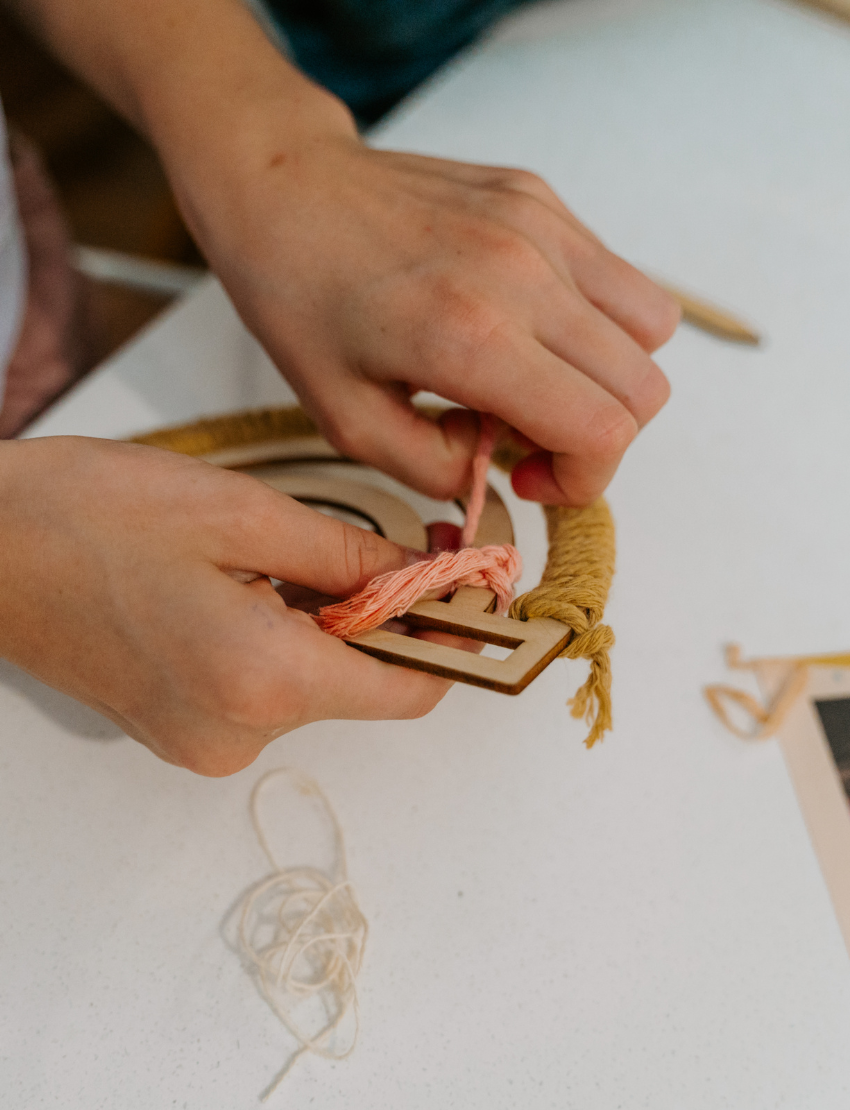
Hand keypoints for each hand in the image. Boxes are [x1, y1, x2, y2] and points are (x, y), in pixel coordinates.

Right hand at [0, 437, 453, 774]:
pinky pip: (267, 692)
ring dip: (325, 625)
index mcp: (262, 681)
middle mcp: (238, 735)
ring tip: (269, 558)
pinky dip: (281, 643)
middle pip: (363, 685)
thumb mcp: (240, 512)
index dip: (450, 638)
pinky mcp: (181, 732)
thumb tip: (430, 575)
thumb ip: (351, 553)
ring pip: (315, 686)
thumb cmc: (88, 515)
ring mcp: (204, 743)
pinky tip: (239, 588)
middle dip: (382, 617)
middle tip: (373, 542)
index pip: (410, 689)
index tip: (467, 586)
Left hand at [11, 0, 676, 502]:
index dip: (583, 480)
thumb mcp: (348, 422)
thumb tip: (499, 471)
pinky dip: (592, 321)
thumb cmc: (301, 304)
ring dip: (609, 377)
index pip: (603, 429)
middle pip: (643, 387)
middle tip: (528, 441)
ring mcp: (540, 225)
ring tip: (537, 381)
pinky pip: (614, 277)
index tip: (528, 479)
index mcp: (470, 337)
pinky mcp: (540, 198)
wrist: (283, 186)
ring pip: (651, 327)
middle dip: (599, 439)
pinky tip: (523, 326)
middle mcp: (523, 274)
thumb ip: (437, 469)